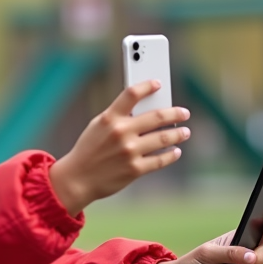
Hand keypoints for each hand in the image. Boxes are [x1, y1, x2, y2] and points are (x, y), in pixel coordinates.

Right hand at [49, 81, 189, 214]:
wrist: (77, 179)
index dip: (147, 86)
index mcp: (109, 118)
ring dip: (178, 134)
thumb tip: (146, 109)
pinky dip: (171, 155)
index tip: (158, 84)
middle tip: (184, 113)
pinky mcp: (135, 169)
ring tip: (185, 132)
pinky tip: (176, 151)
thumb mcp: (97, 127)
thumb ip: (118, 116)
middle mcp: (121, 132)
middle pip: (156, 116)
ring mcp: (129, 151)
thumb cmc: (89, 150)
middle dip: (175, 113)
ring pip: (164, 138)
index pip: (131, 94)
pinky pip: (160, 160)